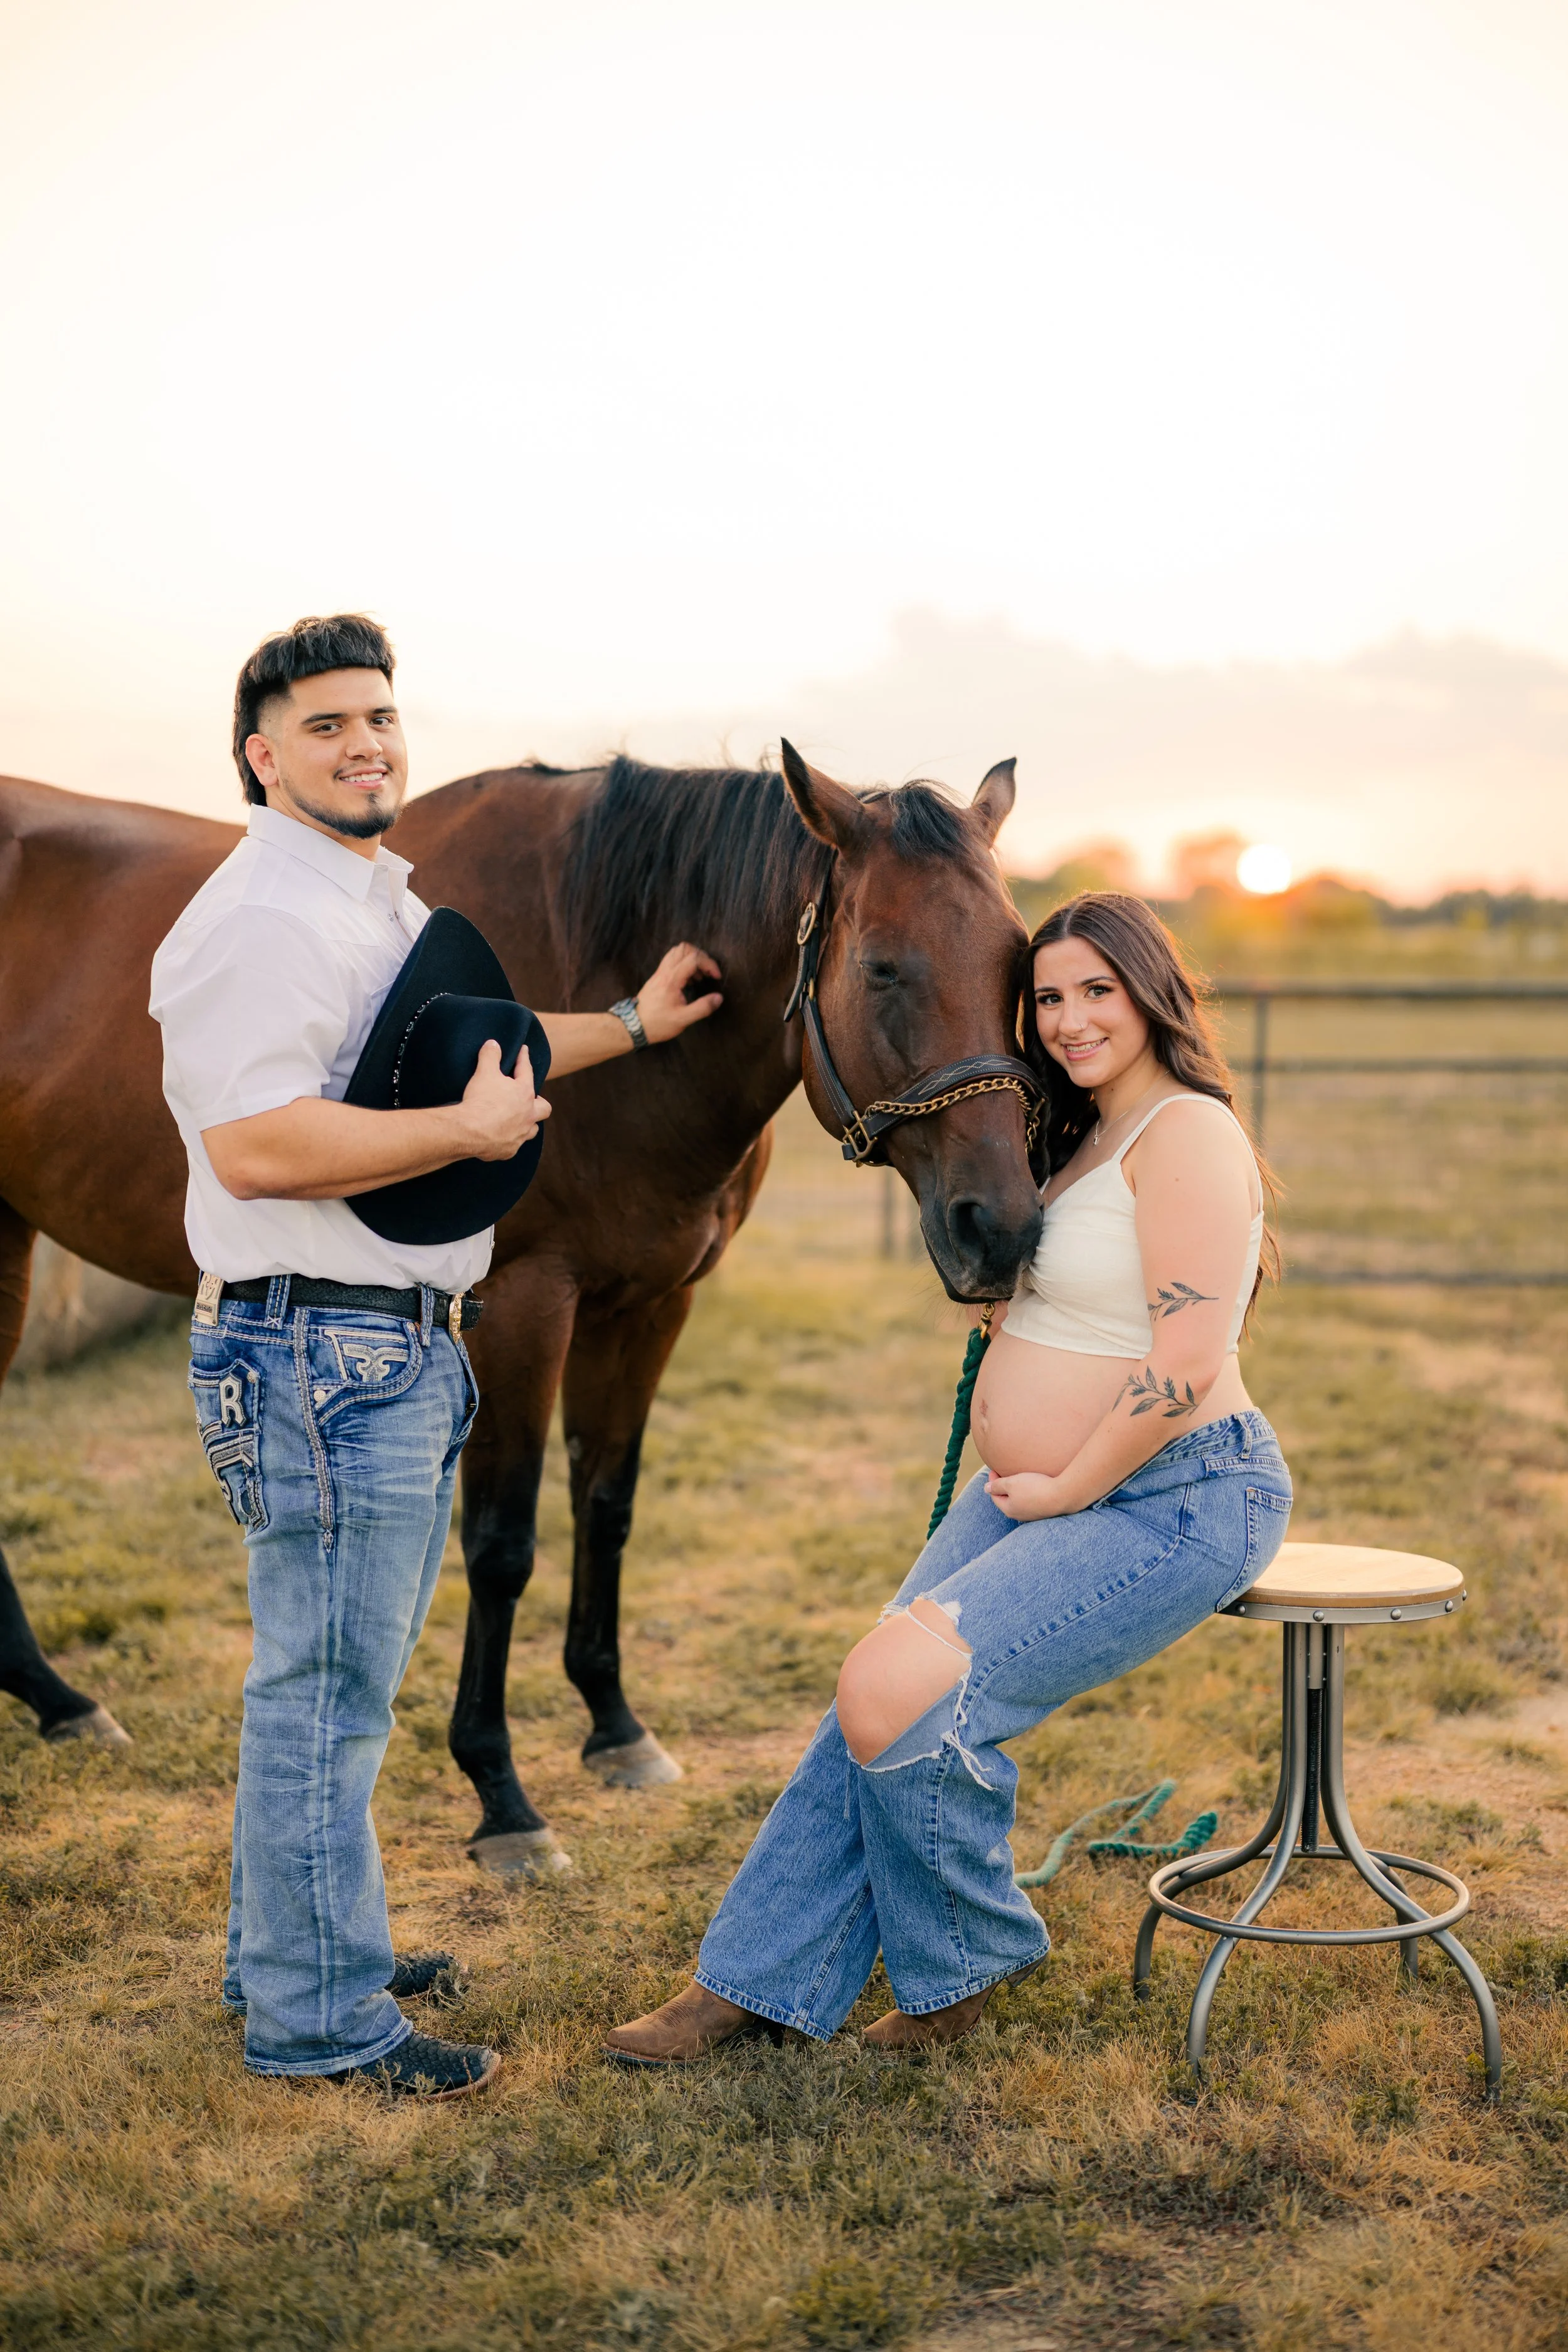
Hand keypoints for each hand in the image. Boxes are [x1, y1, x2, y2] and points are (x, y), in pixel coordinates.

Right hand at [458, 1041, 550, 1161]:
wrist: (470, 1130)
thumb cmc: (481, 1100)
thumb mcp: (484, 1072)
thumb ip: (490, 1056)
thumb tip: (493, 1043)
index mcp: (524, 1093)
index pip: (527, 1071)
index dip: (524, 1059)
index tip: (523, 1051)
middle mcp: (528, 1115)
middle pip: (544, 1108)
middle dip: (539, 1102)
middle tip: (531, 1099)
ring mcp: (520, 1134)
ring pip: (532, 1130)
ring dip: (528, 1124)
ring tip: (519, 1120)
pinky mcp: (509, 1150)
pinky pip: (514, 1145)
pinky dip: (509, 1140)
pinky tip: (501, 1137)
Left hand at [634, 942, 723, 1043]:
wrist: (634, 1026)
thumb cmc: (658, 1024)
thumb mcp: (683, 1019)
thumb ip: (702, 1008)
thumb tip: (718, 998)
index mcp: (672, 979)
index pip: (693, 958)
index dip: (709, 964)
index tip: (716, 977)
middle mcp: (664, 971)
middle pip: (684, 948)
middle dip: (701, 956)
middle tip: (708, 972)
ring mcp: (659, 972)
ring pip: (676, 952)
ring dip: (691, 958)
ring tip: (699, 976)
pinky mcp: (657, 976)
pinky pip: (671, 960)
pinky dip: (683, 963)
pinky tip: (688, 980)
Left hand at [985, 1469, 1073, 1520]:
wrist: (1063, 1495)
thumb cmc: (1034, 1488)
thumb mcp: (1011, 1483)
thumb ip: (997, 1485)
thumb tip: (986, 1488)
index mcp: (1009, 1509)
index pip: (994, 1495)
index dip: (992, 1481)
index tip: (995, 1469)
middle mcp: (1020, 1515)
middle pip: (1007, 1499)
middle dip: (1004, 1487)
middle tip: (1005, 1473)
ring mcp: (1033, 1514)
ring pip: (1020, 1500)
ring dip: (1017, 1489)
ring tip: (1019, 1478)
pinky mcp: (1045, 1510)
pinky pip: (1032, 1500)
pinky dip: (1029, 1492)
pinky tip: (1034, 1485)